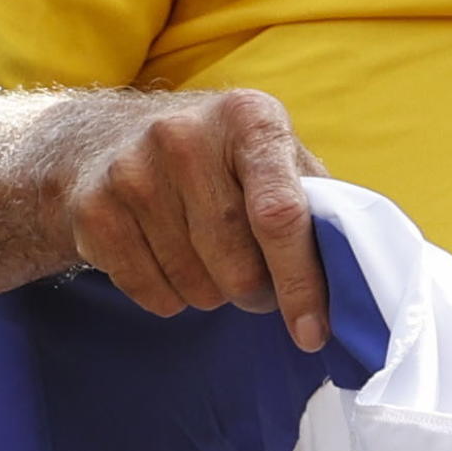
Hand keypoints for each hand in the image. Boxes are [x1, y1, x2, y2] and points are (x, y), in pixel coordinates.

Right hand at [47, 87, 328, 352]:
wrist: (101, 141)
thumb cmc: (216, 161)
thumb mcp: (273, 156)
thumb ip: (316, 204)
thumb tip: (357, 274)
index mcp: (248, 118)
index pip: (280, 215)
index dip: (301, 284)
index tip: (312, 333)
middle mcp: (185, 136)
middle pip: (238, 265)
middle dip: (256, 293)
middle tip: (255, 282)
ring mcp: (132, 171)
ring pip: (196, 287)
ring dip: (212, 294)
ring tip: (206, 258)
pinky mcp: (94, 210)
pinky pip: (152, 296)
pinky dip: (171, 298)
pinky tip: (167, 259)